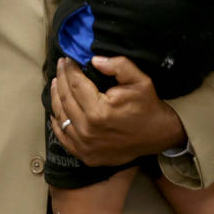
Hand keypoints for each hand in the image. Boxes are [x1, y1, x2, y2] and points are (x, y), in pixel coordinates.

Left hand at [49, 56, 185, 166]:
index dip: (69, 69)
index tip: (67, 58)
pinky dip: (57, 122)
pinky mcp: (85, 155)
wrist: (158, 136)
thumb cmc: (148, 106)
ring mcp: (84, 145)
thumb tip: (94, 60)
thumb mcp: (139, 80)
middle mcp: (88, 130)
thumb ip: (118, 66)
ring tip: (56, 82)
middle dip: (61, 78)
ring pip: (61, 116)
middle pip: (65, 98)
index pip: (75, 84)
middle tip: (60, 65)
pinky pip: (63, 136)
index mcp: (99, 111)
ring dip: (56, 97)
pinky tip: (56, 110)